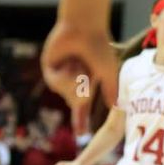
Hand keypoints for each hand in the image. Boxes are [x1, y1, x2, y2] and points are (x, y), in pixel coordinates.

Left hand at [41, 20, 118, 135]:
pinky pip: (55, 84)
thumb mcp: (109, 73)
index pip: (83, 107)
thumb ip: (110, 91)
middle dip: (82, 91)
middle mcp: (72, 81)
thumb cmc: (99, 47)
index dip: (81, 121)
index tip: (81, 135)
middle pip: (75, 102)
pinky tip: (69, 61)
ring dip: (76, 80)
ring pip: (65, 94)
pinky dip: (65, 75)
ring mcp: (60, 76)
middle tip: (85, 70)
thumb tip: (115, 107)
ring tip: (79, 62)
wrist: (83, 29)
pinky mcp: (49, 70)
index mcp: (86, 82)